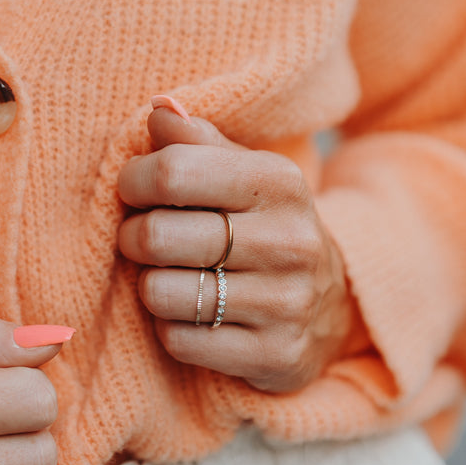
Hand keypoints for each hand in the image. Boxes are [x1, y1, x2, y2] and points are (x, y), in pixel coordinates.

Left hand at [116, 101, 366, 393]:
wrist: (333, 307)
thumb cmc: (263, 227)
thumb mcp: (243, 173)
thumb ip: (196, 139)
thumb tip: (160, 109)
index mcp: (279, 181)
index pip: (172, 171)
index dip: (133, 180)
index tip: (133, 190)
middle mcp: (290, 240)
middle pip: (158, 235)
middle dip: (133, 237)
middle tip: (143, 240)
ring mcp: (286, 303)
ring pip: (162, 293)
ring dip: (150, 287)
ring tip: (168, 277)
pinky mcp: (276, 355)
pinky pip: (180, 341)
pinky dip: (169, 329)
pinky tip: (191, 317)